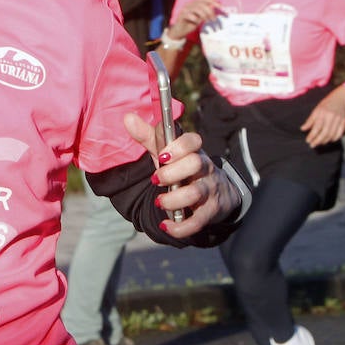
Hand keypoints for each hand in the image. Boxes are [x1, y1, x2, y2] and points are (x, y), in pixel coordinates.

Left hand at [123, 113, 240, 237]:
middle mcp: (204, 169)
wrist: (216, 195)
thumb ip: (149, 137)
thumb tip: (128, 117)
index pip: (194, 141)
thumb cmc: (184, 171)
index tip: (161, 156)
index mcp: (194, 152)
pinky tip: (166, 226)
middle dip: (172, 172)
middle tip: (156, 180)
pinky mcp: (210, 212)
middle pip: (196, 163)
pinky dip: (180, 227)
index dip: (178, 147)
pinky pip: (198, 222)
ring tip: (159, 202)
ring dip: (173, 199)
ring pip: (196, 192)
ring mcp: (209, 190)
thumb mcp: (168, 154)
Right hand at [167, 0, 222, 39]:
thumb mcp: (201, 16)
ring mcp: (185, 9)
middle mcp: (190, 4)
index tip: (221, 7)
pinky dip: (195, 18)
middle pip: (202, 4)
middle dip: (210, 11)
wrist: (180, 31)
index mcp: (195, 2)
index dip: (214, 1)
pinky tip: (197, 22)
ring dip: (204, 15)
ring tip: (207, 21)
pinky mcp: (181, 15)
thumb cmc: (191, 22)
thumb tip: (215, 0)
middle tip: (213, 19)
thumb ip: (207, 9)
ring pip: (197, 9)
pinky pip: (189, 15)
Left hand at [302, 91, 344, 147]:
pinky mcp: (344, 121)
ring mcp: (338, 119)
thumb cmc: (325, 105)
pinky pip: (339, 133)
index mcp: (322, 113)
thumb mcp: (316, 110)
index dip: (312, 136)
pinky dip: (334, 138)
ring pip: (332, 134)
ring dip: (325, 141)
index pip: (316, 128)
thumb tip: (302, 129)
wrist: (339, 99)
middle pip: (324, 133)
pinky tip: (329, 140)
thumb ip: (310, 120)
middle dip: (318, 141)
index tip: (308, 141)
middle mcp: (331, 117)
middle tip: (312, 145)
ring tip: (319, 143)